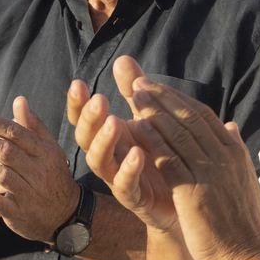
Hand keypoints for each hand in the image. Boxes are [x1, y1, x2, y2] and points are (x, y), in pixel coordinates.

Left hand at [0, 97, 79, 243]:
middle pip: (5, 152)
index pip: (16, 133)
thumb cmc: (53, 176)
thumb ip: (33, 125)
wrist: (67, 215)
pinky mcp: (19, 213)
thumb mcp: (50, 149)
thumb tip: (19, 100)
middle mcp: (38, 171)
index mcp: (44, 152)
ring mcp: (29, 193)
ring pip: (0, 175)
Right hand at [68, 57, 176, 232]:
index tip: (78, 83)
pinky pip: (125, 186)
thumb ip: (134, 91)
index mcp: (109, 135)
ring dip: (104, 141)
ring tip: (114, 121)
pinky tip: (138, 153)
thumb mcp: (148, 119)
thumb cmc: (161, 156)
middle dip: (89, 118)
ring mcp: (117, 178)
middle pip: (86, 137)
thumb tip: (122, 59)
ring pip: (99, 161)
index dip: (77, 103)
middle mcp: (109, 156)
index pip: (84, 118)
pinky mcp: (134, 198)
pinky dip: (129, 170)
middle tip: (98, 99)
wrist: (183, 201)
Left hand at [121, 71, 259, 259]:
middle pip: (190, 118)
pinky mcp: (195, 193)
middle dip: (163, 97)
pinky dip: (154, 142)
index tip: (157, 86)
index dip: (178, 98)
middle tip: (139, 81)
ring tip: (134, 95)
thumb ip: (236, 150)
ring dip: (155, 112)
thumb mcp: (245, 180)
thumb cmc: (243, 224)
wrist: (249, 259)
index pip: (204, 116)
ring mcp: (211, 174)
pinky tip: (137, 129)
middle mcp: (224, 157)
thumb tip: (232, 126)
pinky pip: (171, 161)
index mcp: (234, 152)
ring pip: (179, 134)